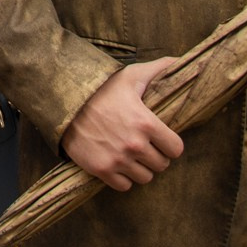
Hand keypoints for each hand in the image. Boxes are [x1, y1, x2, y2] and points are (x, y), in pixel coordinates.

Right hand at [62, 58, 183, 191]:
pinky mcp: (101, 169)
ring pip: (145, 178)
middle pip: (161, 165)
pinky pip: (124, 186)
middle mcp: (134, 145)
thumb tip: (182, 61)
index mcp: (146, 123)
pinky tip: (118, 162)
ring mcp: (117, 159)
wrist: (65, 100)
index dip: (170, 144)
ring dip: (140, 168)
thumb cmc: (101, 88)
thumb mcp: (131, 75)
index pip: (176, 149)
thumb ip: (160, 68)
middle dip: (155, 155)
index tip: (162, 139)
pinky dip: (123, 177)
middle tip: (144, 145)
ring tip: (131, 154)